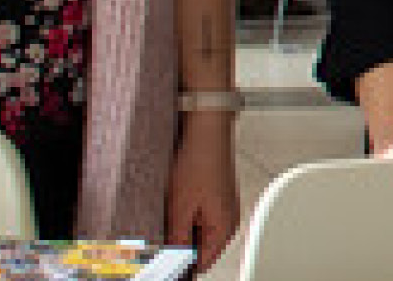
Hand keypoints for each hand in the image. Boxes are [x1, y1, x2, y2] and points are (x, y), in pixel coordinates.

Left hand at [166, 112, 238, 272]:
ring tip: (171, 212)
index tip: (164, 258)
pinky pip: (202, 216)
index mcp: (224, 229)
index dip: (181, 265)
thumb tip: (173, 262)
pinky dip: (188, 214)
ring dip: (183, 229)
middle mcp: (228, 221)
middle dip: (181, 245)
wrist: (207, 128)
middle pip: (201, 248)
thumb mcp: (180, 207)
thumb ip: (177, 240)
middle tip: (164, 232)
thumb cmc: (199, 161)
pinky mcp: (218, 195)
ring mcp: (224, 207)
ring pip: (200, 231)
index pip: (201, 264)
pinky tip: (178, 201)